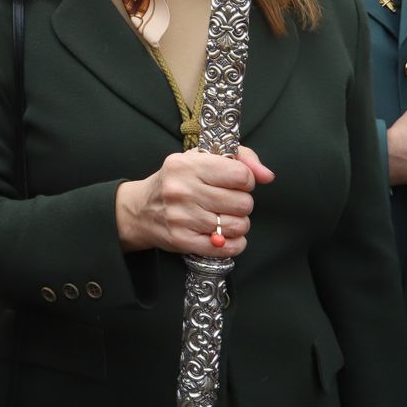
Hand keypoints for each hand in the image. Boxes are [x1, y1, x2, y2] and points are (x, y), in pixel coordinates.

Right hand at [114, 145, 273, 257]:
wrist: (139, 210)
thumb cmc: (175, 182)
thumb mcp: (199, 158)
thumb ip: (240, 159)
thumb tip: (267, 175)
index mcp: (187, 165)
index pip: (241, 175)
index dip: (245, 181)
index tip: (234, 183)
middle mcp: (182, 190)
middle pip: (243, 203)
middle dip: (241, 204)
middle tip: (226, 202)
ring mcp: (181, 216)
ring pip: (238, 226)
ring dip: (236, 224)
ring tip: (222, 218)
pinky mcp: (182, 240)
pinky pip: (228, 248)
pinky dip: (232, 244)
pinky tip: (222, 236)